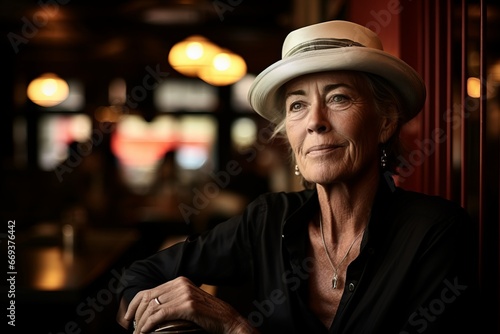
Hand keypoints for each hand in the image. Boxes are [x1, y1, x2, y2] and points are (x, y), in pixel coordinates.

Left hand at [123, 276, 257, 333]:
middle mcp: (181, 283)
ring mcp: (184, 293)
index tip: (127, 318)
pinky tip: (145, 332)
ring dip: (141, 323)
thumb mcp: (188, 303)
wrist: (227, 320)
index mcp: (180, 281)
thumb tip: (151, 311)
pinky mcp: (188, 305)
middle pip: (148, 298)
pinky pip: (160, 314)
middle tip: (131, 329)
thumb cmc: (207, 316)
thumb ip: (172, 301)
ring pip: (152, 307)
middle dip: (135, 315)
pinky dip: (148, 325)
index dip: (134, 305)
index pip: (148, 291)